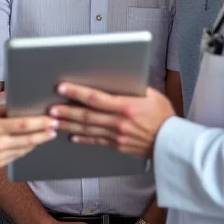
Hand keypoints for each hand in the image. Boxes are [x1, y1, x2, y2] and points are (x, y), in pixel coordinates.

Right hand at [0, 105, 55, 168]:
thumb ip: (3, 107)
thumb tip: (21, 103)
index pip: (23, 125)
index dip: (40, 123)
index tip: (52, 119)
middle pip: (28, 139)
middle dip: (45, 133)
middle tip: (56, 127)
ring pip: (25, 149)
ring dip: (38, 142)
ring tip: (48, 134)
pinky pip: (17, 156)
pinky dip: (26, 149)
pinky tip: (33, 142)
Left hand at [50, 83, 174, 158]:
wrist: (172, 144)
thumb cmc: (164, 117)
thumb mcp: (152, 95)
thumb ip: (133, 87)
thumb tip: (117, 77)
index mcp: (126, 106)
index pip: (95, 98)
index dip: (77, 92)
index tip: (63, 88)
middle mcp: (119, 122)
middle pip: (86, 116)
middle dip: (66, 112)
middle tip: (51, 109)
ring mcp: (117, 136)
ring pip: (87, 130)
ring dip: (69, 126)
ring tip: (54, 122)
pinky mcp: (117, 146)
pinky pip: (96, 141)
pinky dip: (83, 139)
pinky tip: (72, 137)